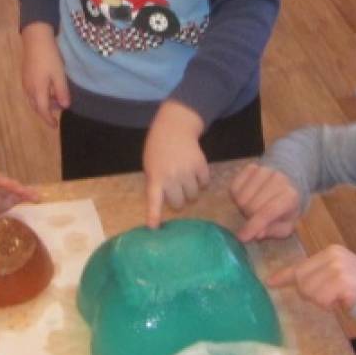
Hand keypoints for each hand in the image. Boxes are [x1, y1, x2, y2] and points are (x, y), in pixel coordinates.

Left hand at [0, 173, 40, 222]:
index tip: (0, 182)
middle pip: (4, 185)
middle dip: (13, 187)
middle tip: (23, 192)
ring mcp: (1, 194)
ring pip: (14, 191)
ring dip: (24, 192)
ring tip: (37, 196)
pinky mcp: (7, 201)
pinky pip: (19, 198)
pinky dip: (28, 196)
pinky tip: (39, 199)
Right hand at [21, 24, 68, 126]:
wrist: (35, 39)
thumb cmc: (49, 57)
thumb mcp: (59, 74)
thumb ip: (61, 91)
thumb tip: (64, 106)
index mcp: (38, 90)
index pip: (43, 110)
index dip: (49, 119)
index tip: (55, 126)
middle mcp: (29, 89)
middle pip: (36, 106)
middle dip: (46, 112)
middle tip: (57, 111)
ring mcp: (25, 82)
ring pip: (33, 99)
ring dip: (43, 102)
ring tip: (55, 97)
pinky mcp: (25, 75)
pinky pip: (31, 92)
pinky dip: (39, 95)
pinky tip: (47, 87)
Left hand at [143, 100, 206, 228]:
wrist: (174, 127)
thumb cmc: (158, 148)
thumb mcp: (150, 165)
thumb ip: (156, 183)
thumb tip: (166, 203)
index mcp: (156, 177)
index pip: (154, 200)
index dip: (154, 215)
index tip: (153, 227)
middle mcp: (172, 177)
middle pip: (179, 203)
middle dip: (178, 199)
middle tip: (176, 189)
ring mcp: (187, 172)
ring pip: (193, 196)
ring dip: (190, 191)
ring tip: (185, 178)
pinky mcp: (201, 166)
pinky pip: (204, 184)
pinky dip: (201, 180)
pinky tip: (194, 170)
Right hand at [229, 163, 301, 241]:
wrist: (290, 176)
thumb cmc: (288, 205)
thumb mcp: (288, 224)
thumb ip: (274, 231)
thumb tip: (257, 234)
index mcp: (290, 195)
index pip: (268, 212)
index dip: (254, 225)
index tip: (242, 238)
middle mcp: (277, 179)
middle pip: (251, 206)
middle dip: (250, 217)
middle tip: (255, 218)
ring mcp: (263, 170)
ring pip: (241, 197)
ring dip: (243, 207)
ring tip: (252, 207)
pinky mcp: (251, 166)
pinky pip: (234, 186)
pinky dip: (236, 196)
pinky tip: (247, 196)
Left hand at [266, 244, 355, 311]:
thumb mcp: (336, 275)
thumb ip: (316, 275)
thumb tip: (290, 282)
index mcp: (329, 252)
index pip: (300, 265)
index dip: (284, 275)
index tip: (270, 282)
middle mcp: (331, 255)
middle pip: (301, 280)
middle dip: (309, 293)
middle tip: (328, 297)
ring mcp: (336, 267)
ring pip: (309, 290)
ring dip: (321, 300)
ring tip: (338, 297)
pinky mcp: (340, 281)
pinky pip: (321, 298)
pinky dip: (328, 304)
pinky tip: (342, 301)